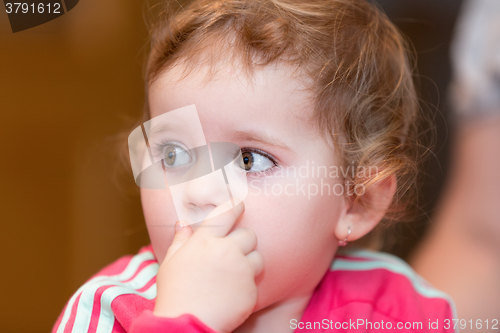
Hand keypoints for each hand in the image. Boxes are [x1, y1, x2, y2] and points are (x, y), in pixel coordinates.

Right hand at [153, 202, 263, 332]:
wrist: (186, 324)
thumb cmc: (174, 293)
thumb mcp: (170, 263)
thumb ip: (180, 240)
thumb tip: (183, 224)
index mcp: (205, 241)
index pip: (226, 213)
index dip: (235, 206)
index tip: (239, 204)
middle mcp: (227, 251)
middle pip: (249, 234)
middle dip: (243, 240)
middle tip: (233, 251)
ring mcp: (241, 271)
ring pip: (257, 257)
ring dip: (249, 262)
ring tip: (234, 274)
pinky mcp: (251, 290)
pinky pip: (255, 281)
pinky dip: (247, 285)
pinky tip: (232, 293)